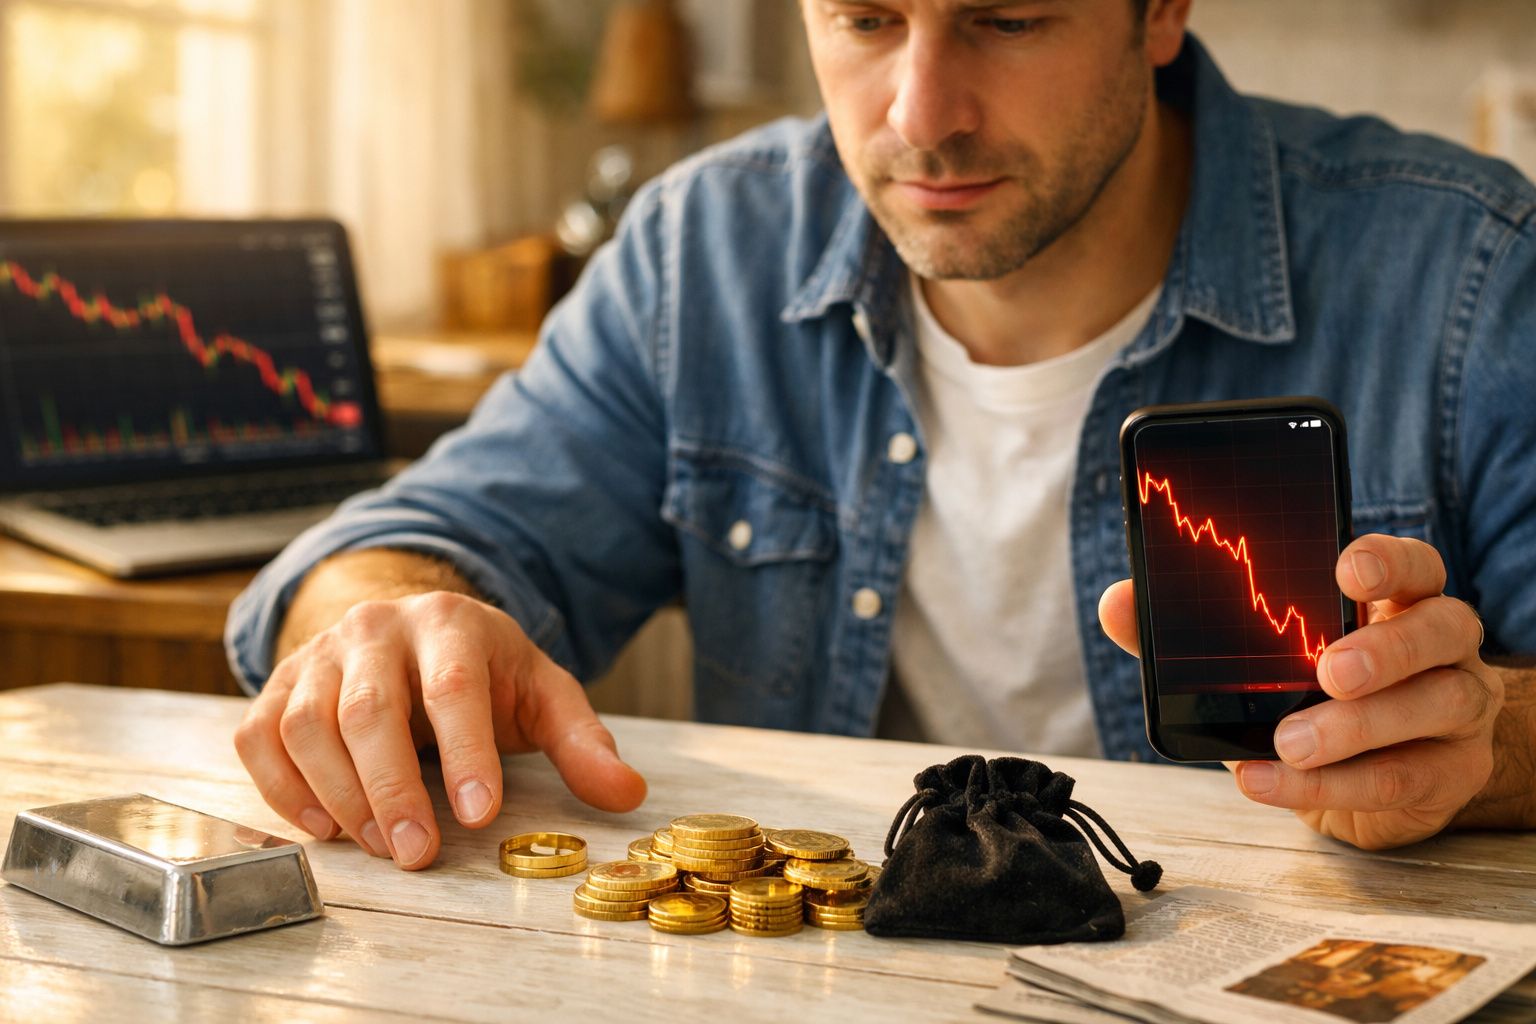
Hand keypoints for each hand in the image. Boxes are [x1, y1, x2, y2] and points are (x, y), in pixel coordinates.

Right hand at [234, 592, 647, 868]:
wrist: (409, 628)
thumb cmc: (482, 670)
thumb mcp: (540, 692)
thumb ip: (582, 741)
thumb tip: (626, 792)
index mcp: (450, 623)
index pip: (454, 686)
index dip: (466, 752)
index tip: (479, 815)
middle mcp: (376, 629)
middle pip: (369, 708)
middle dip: (393, 788)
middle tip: (417, 855)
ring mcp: (319, 654)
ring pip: (308, 724)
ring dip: (339, 795)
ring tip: (381, 846)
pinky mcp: (278, 684)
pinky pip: (260, 736)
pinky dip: (282, 787)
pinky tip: (326, 829)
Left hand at [1099, 535, 1501, 849]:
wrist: (1356, 782)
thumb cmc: (1303, 699)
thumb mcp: (1251, 662)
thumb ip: (1189, 631)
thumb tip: (1117, 603)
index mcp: (1394, 600)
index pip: (1414, 563)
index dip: (1388, 561)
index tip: (1346, 569)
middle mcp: (1442, 646)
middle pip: (1443, 627)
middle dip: (1386, 648)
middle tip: (1328, 670)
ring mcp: (1458, 709)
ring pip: (1435, 704)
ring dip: (1357, 726)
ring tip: (1289, 741)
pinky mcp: (1452, 773)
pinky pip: (1403, 778)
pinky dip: (1331, 784)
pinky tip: (1268, 782)